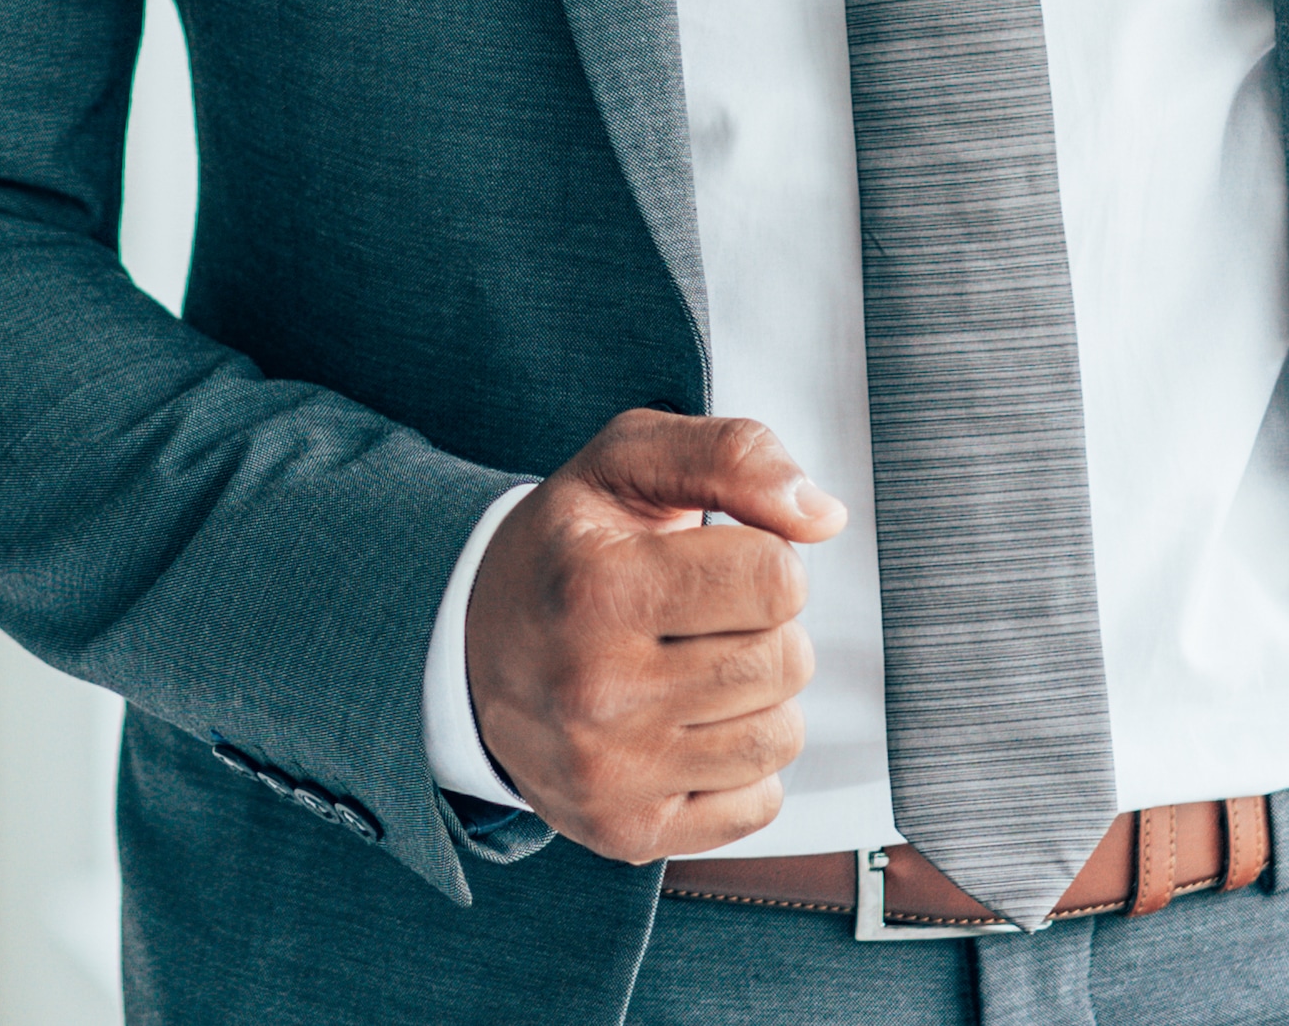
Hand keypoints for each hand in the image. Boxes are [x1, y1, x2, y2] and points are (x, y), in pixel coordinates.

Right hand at [462, 409, 844, 863]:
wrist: (468, 645)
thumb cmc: (562, 552)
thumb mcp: (625, 464)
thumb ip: (730, 455)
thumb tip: (820, 515)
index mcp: (596, 588)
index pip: (778, 579)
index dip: (762, 558)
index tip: (715, 558)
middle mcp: (594, 689)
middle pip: (785, 660)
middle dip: (761, 627)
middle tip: (699, 616)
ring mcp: (609, 771)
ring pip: (779, 735)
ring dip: (755, 697)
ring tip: (691, 669)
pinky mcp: (626, 832)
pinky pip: (758, 802)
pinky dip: (737, 766)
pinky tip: (682, 728)